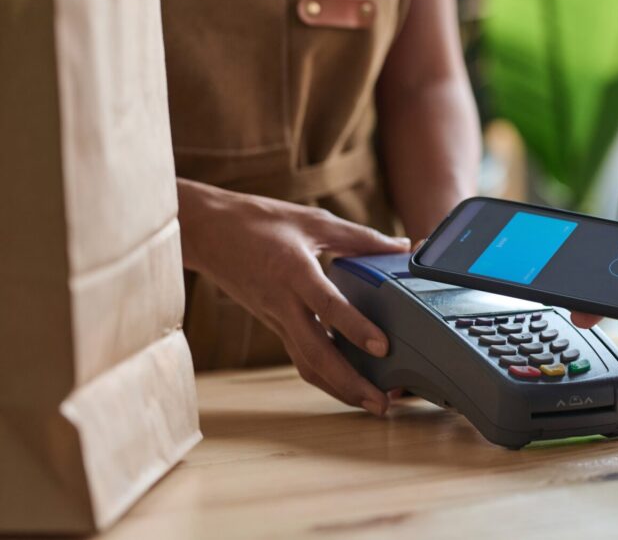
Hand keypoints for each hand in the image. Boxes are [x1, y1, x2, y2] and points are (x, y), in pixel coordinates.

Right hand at [178, 180, 409, 414]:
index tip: (383, 347)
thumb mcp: (313, 221)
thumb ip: (361, 237)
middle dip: (350, 383)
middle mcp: (283, 303)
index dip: (355, 328)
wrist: (207, 233)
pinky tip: (349, 385)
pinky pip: (300, 357)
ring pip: (306, 364)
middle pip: (316, 353)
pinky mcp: (275, 326)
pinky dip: (325, 375)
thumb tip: (402, 246)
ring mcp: (276, 319)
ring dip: (339, 388)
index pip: (327, 305)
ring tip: (371, 403)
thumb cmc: (260, 222)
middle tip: (382, 403)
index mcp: (294, 271)